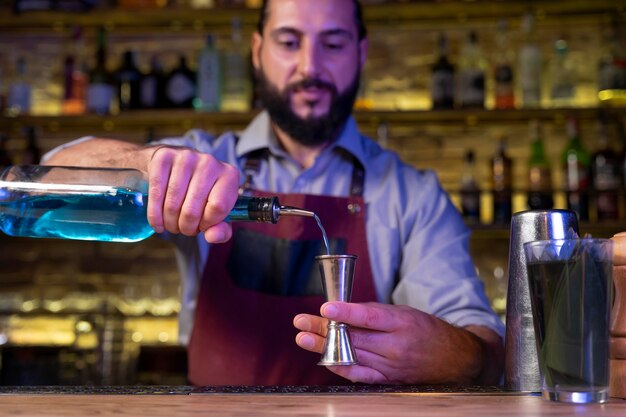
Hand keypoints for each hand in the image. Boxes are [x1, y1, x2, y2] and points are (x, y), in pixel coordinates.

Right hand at [147, 146, 239, 242]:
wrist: (175, 166)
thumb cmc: (201, 193)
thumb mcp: (217, 212)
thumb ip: (221, 229)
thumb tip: (212, 236)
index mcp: (229, 175)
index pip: (218, 207)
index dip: (207, 223)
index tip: (202, 226)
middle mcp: (209, 162)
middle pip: (192, 210)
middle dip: (185, 228)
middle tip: (184, 228)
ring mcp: (186, 157)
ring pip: (173, 204)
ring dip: (170, 223)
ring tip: (172, 225)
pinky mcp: (164, 157)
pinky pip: (156, 194)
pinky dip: (155, 215)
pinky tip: (158, 223)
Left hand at [293, 301, 502, 384]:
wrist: (456, 360)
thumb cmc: (428, 331)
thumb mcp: (407, 312)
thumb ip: (376, 312)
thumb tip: (345, 311)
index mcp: (402, 323)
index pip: (369, 318)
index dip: (345, 313)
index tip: (324, 308)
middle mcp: (396, 347)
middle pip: (354, 337)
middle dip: (324, 329)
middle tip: (301, 321)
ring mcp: (391, 367)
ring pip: (352, 355)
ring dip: (324, 347)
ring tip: (304, 339)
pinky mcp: (389, 381)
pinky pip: (360, 375)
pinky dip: (341, 367)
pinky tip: (323, 359)